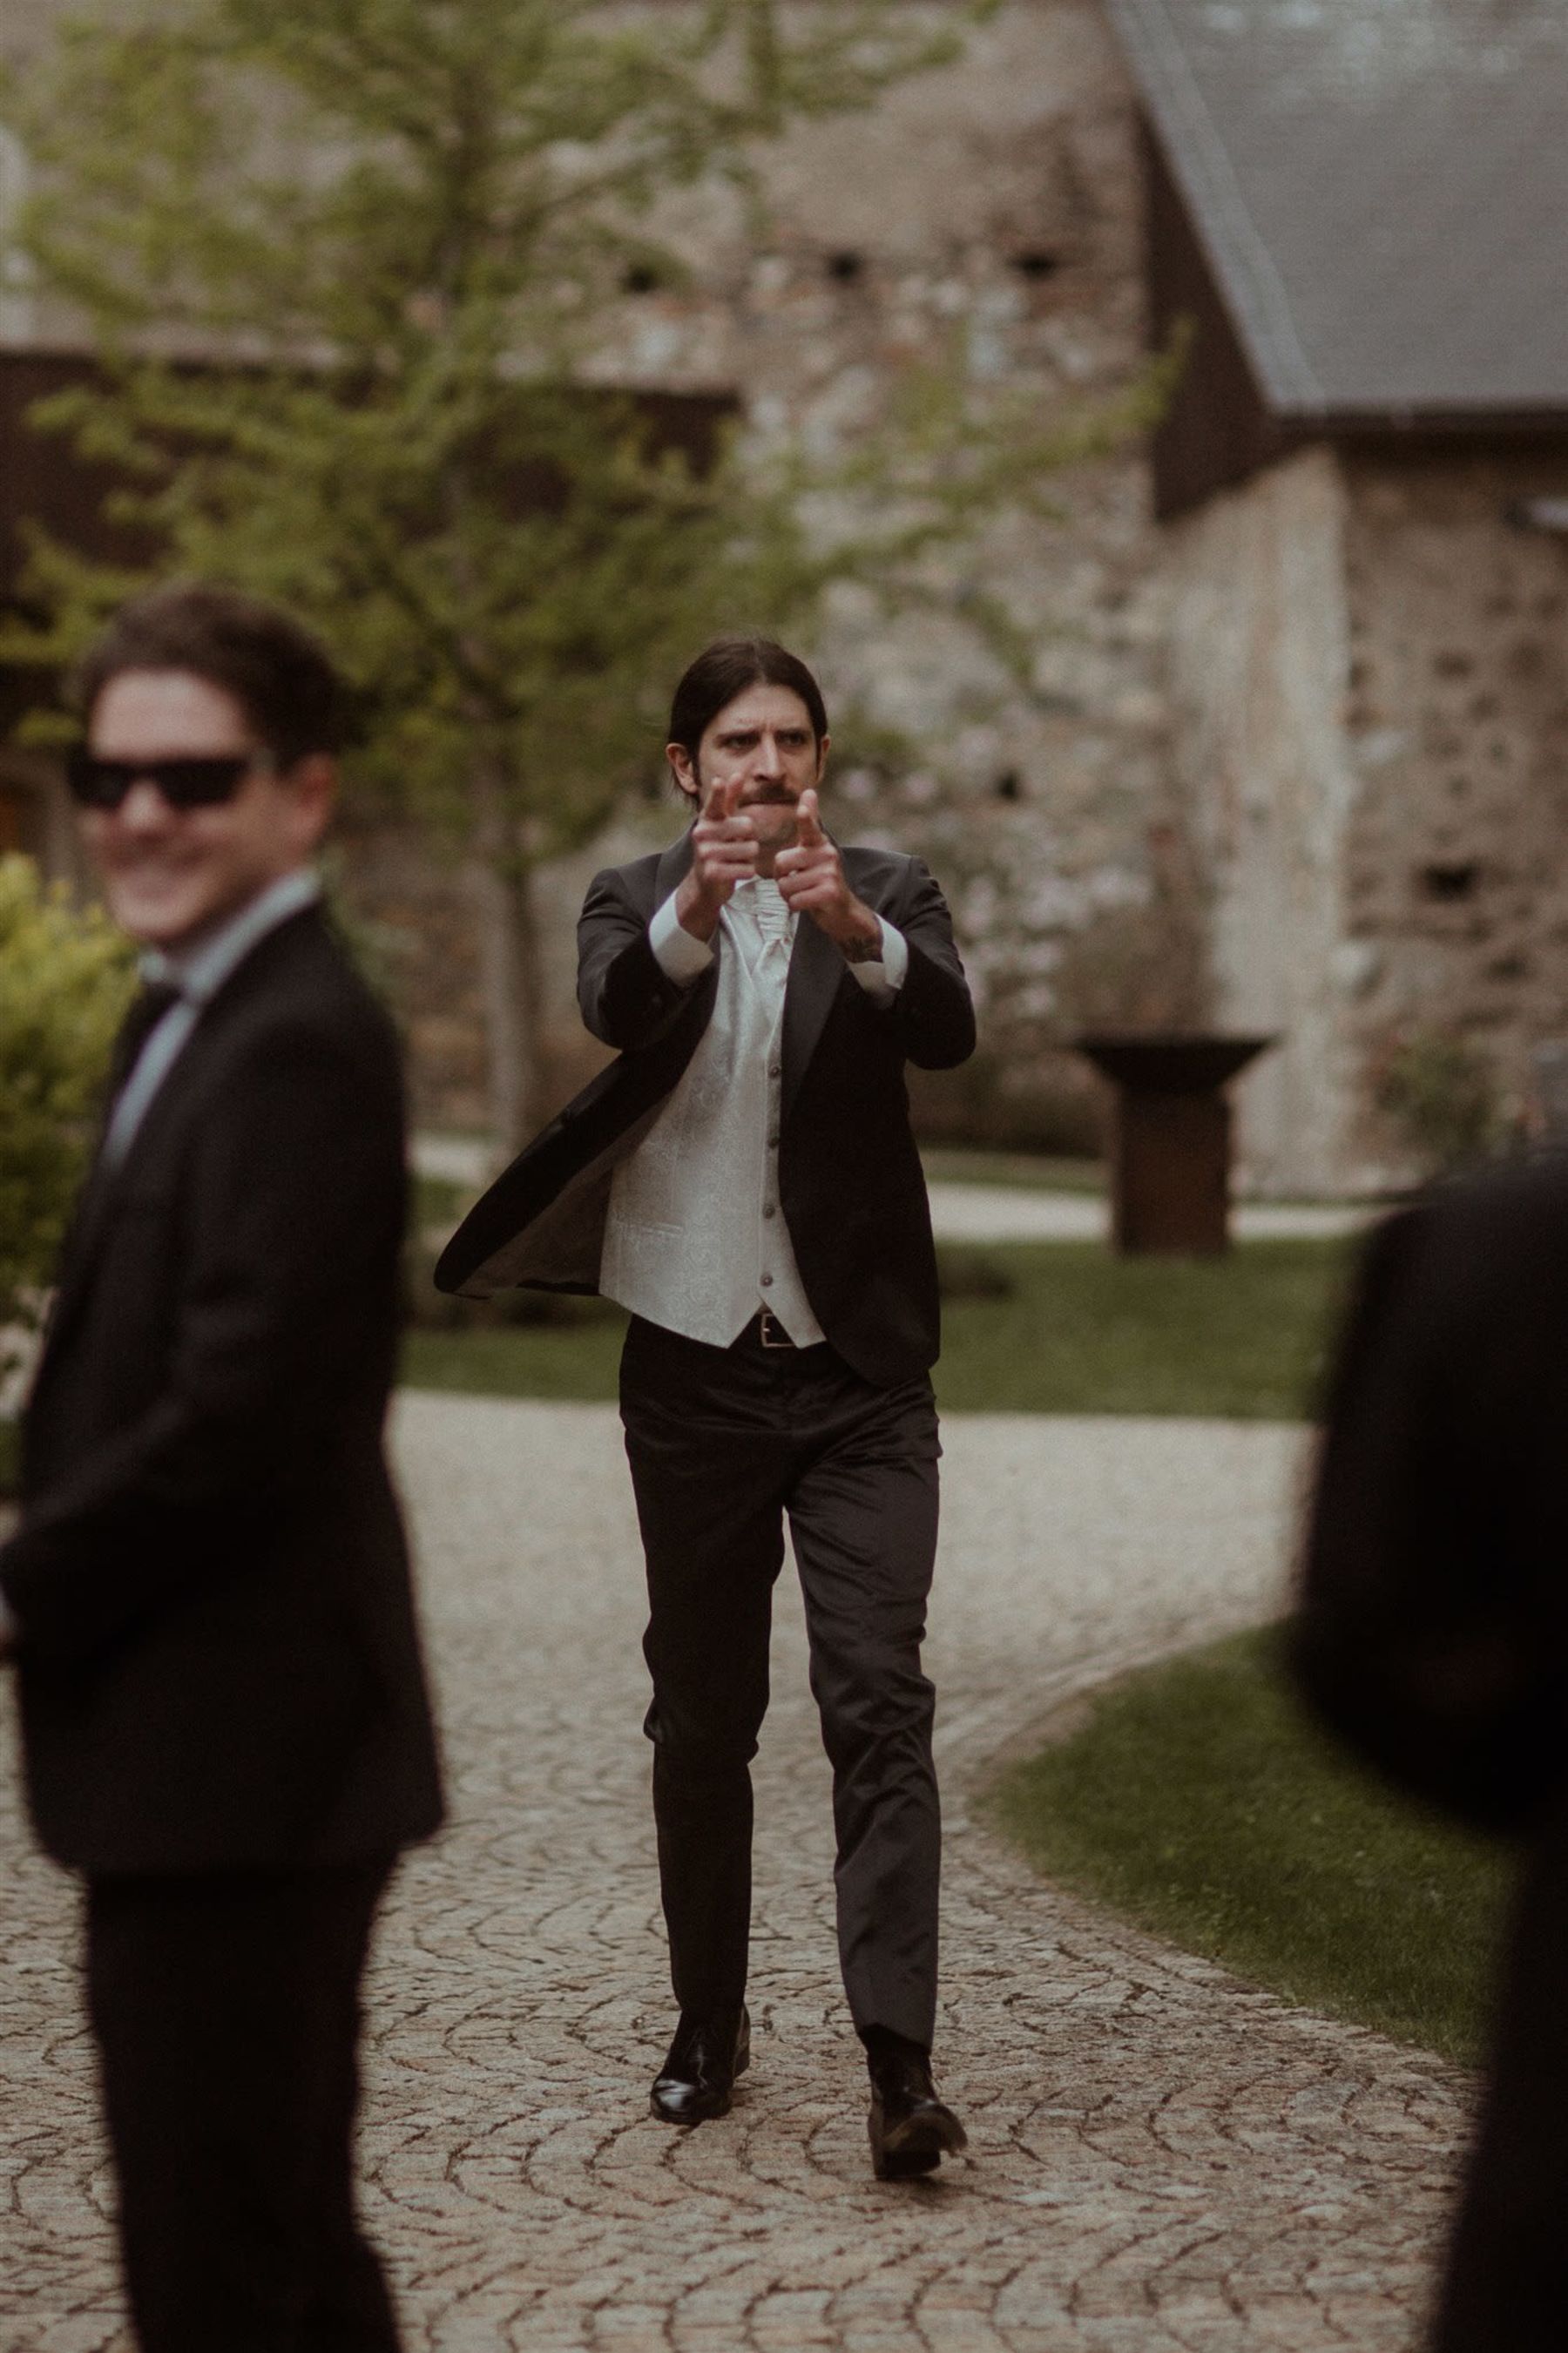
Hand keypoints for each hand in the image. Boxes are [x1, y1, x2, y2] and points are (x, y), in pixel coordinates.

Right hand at [674, 773, 757, 941]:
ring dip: (749, 857)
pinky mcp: (712, 872)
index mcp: (707, 818)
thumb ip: (730, 798)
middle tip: (737, 845)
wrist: (704, 882)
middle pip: (748, 826)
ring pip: (751, 849)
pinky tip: (735, 872)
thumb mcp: (722, 821)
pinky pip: (747, 868)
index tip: (719, 781)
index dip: (719, 793)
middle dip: (751, 837)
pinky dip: (747, 871)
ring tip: (735, 859)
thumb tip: (738, 773)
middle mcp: (703, 833)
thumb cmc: (718, 845)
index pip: (715, 802)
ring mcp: (706, 853)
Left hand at [774, 789, 881, 955]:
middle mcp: (827, 854)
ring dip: (788, 895)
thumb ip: (808, 826)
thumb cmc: (819, 879)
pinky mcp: (828, 892)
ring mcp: (829, 873)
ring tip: (804, 893)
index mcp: (819, 843)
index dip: (807, 815)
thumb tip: (810, 791)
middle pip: (781, 862)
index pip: (810, 826)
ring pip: (785, 885)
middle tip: (795, 882)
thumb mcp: (813, 851)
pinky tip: (807, 904)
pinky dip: (794, 906)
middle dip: (780, 877)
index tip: (804, 804)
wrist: (842, 910)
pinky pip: (794, 901)